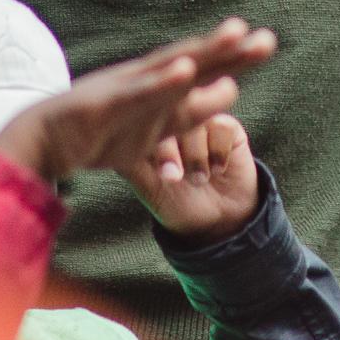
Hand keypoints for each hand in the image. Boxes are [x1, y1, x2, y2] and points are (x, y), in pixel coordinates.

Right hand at [0, 20, 276, 185]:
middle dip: (231, 53)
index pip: (202, 72)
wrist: (43, 139)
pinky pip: (139, 93)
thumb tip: (227, 94)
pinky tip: (185, 71)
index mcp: (159, 90)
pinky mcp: (106, 103)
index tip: (265, 41)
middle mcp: (147, 82)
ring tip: (234, 36)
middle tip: (267, 38)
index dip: (232, 58)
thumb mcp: (151, 131)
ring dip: (203, 54)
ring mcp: (127, 89)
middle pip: (195, 63)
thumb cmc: (99, 131)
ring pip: (172, 70)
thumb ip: (184, 116)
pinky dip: (162, 81)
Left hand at [121, 113, 260, 244]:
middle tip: (174, 178)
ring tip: (200, 180)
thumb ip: (131, 165)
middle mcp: (175, 122)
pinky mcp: (227, 127)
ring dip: (196, 156)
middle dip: (169, 152)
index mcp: (151, 132)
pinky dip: (218, 151)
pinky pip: (222, 126)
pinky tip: (218, 170)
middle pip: (168, 119)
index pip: (142, 124)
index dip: (148, 146)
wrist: (218, 221)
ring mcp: (201, 122)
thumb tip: (113, 145)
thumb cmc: (177, 203)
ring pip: (196, 122)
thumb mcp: (148, 188)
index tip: (157, 173)